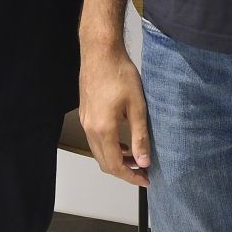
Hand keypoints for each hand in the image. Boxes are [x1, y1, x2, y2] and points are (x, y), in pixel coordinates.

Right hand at [78, 43, 150, 186]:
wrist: (100, 52)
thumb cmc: (120, 74)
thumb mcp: (137, 106)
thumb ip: (140, 136)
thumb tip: (144, 161)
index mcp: (103, 129)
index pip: (115, 165)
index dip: (131, 177)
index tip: (146, 180)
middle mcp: (90, 129)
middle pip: (104, 162)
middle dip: (123, 171)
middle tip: (143, 172)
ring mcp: (85, 121)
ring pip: (98, 151)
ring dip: (115, 159)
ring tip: (135, 158)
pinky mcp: (85, 113)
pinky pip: (95, 139)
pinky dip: (108, 147)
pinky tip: (122, 141)